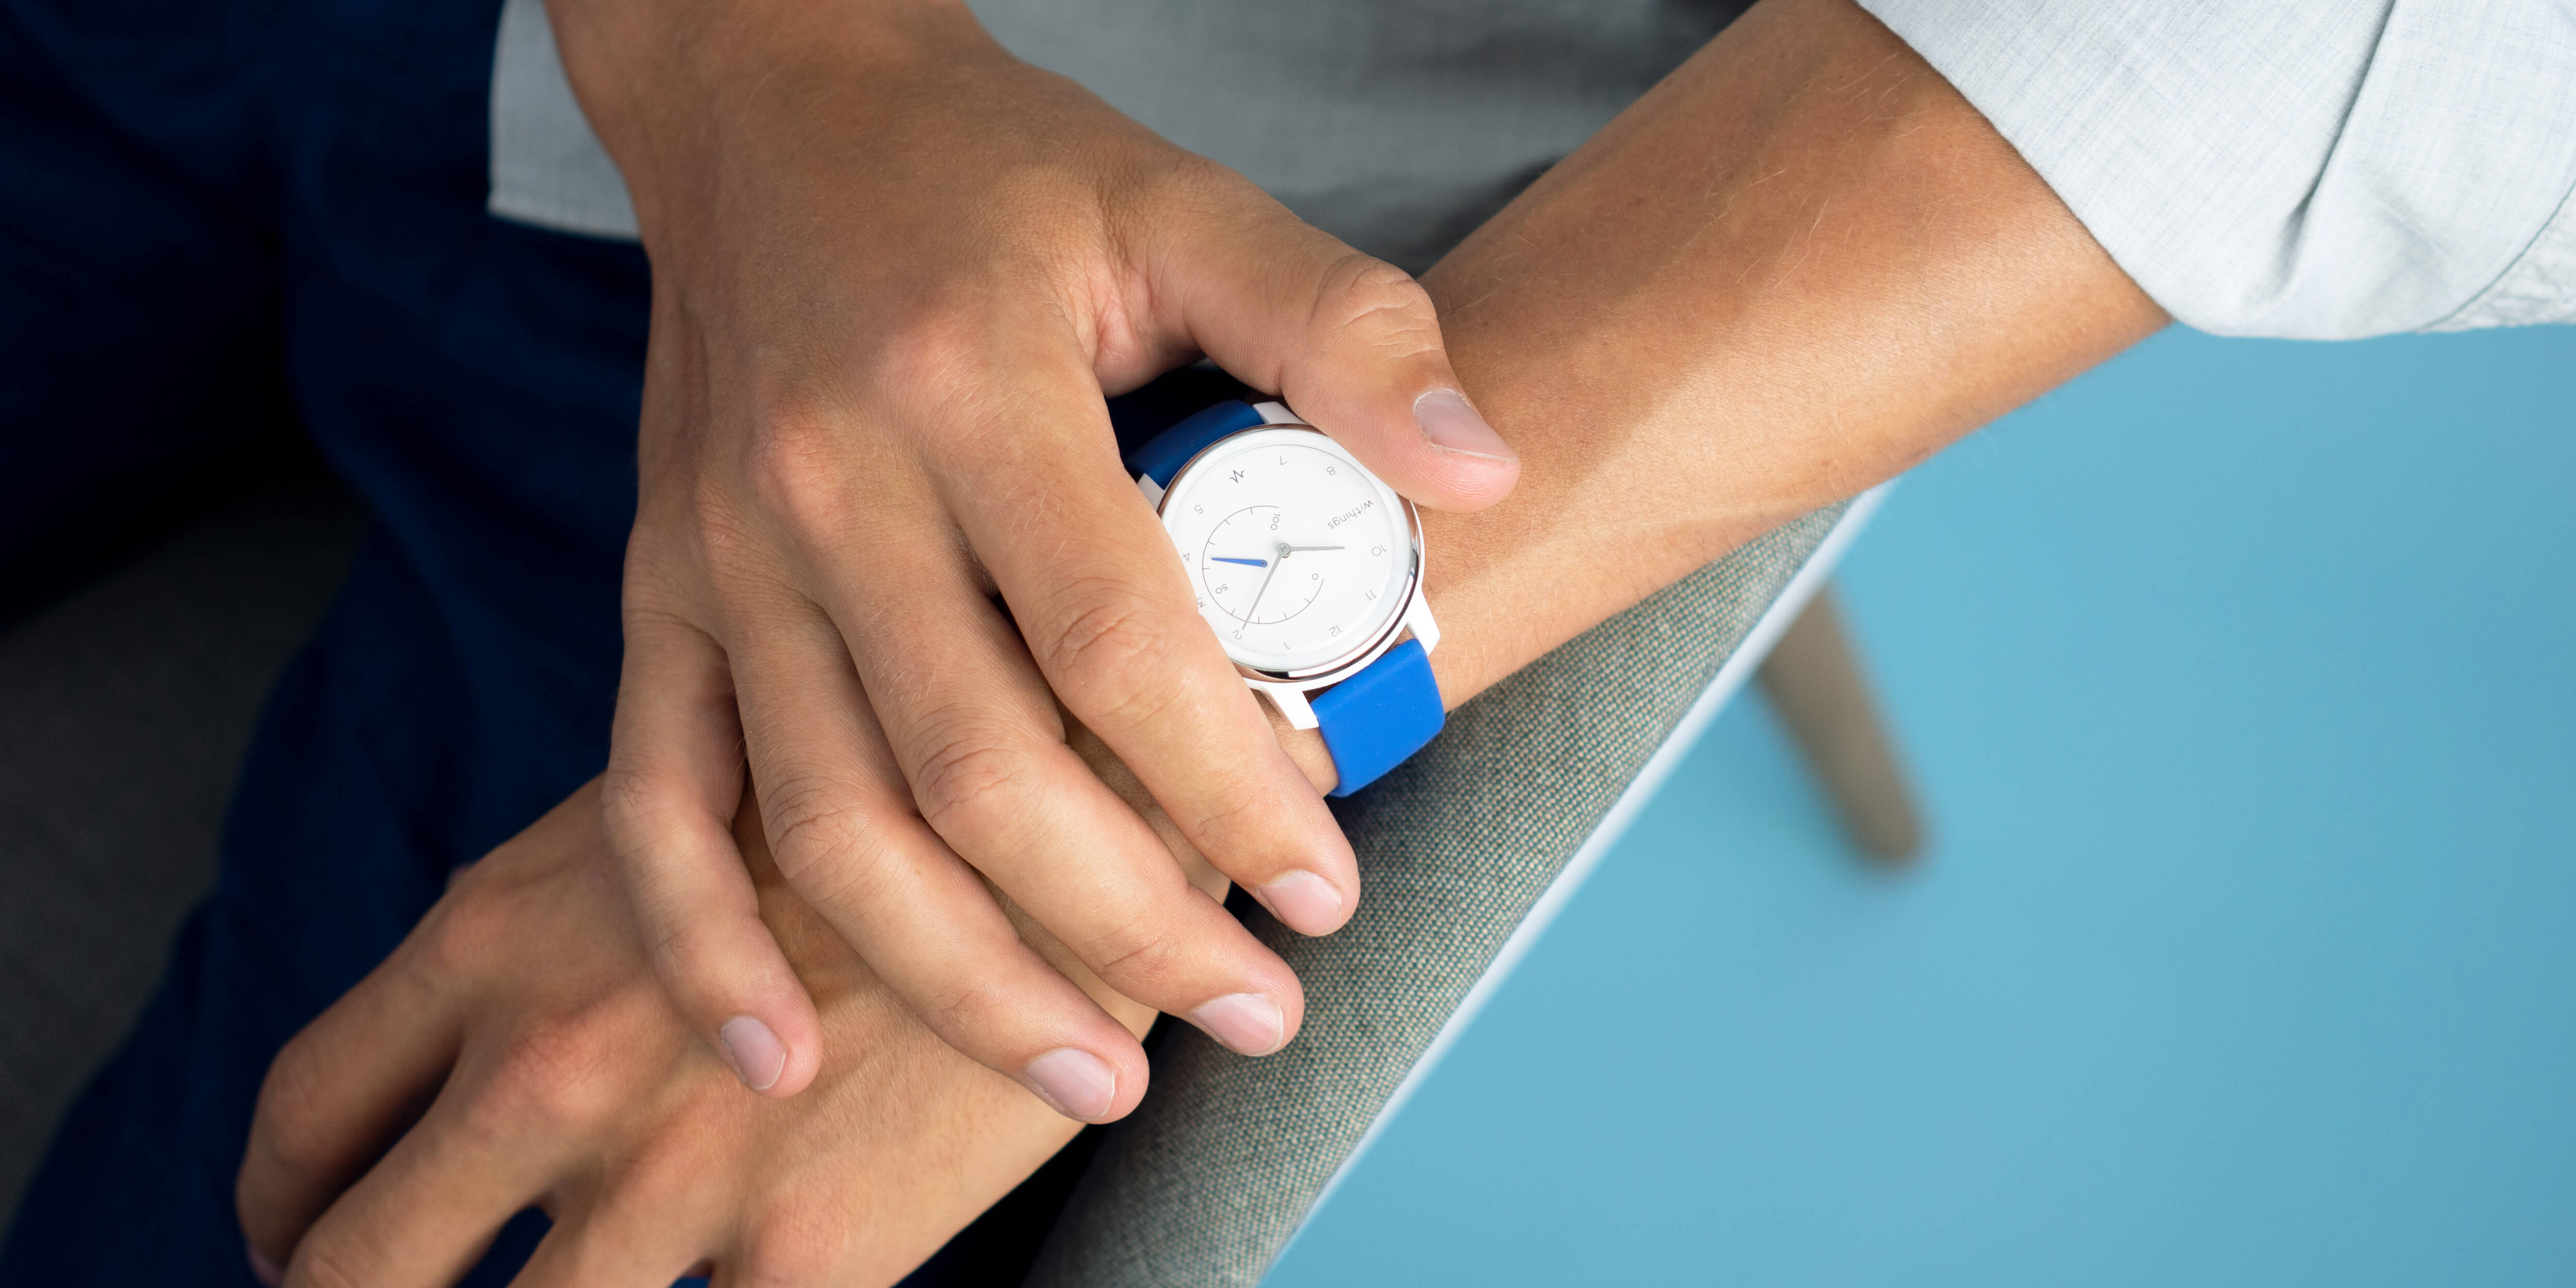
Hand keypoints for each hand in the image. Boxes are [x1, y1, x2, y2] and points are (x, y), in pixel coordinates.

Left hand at [236, 779, 1156, 1286]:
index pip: (308, 1106)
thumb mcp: (673, 818)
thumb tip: (505, 1035)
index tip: (297, 1232)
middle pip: (355, 1258)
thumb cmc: (883, 795)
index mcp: (500, 942)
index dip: (281, 1197)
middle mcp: (552, 1066)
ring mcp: (671, 1176)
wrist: (1081, 820)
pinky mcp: (808, 1258)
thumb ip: (567, 930)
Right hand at [544, 0, 1520, 1112]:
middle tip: (1252, 1017)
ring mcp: (722, 559)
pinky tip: (779, 1059)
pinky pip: (652, 802)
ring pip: (830, 829)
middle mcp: (828, 491)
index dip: (1227, 788)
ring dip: (959, 983)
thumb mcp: (1181, 201)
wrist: (769, 107)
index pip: (1113, 644)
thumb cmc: (996, 172)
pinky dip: (700, 946)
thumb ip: (1335, 322)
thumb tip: (1478, 469)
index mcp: (971, 390)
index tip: (1329, 890)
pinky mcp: (657, 595)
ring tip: (1090, 1076)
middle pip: (975, 774)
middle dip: (1127, 928)